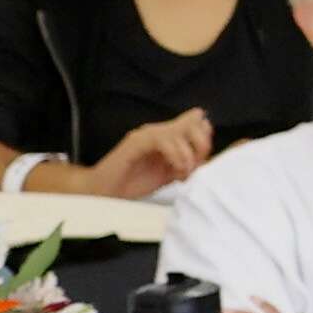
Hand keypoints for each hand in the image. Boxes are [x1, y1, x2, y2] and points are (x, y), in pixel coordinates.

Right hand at [83, 110, 214, 199]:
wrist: (105, 191)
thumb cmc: (135, 182)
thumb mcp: (169, 173)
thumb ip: (187, 163)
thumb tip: (208, 160)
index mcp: (168, 136)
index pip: (197, 122)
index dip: (206, 139)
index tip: (203, 162)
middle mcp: (159, 131)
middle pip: (194, 122)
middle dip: (202, 145)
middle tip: (195, 167)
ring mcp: (146, 135)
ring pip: (180, 131)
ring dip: (187, 155)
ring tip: (182, 173)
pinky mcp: (135, 142)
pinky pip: (161, 140)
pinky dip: (174, 155)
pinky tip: (173, 170)